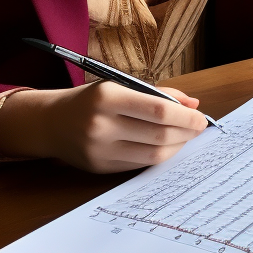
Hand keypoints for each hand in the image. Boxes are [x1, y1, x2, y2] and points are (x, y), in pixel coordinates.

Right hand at [0, 82, 207, 172]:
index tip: (201, 119)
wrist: (50, 122)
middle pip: (159, 135)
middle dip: (186, 133)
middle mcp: (102, 124)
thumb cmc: (92, 99)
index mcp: (108, 96)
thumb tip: (194, 106)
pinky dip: (159, 155)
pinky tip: (167, 146)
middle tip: (199, 128)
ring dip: (177, 146)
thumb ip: (159, 94)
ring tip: (185, 137)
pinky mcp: (100, 167)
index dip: (185, 117)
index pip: (158, 110)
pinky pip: (140, 164)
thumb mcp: (121, 85)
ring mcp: (100, 149)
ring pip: (153, 154)